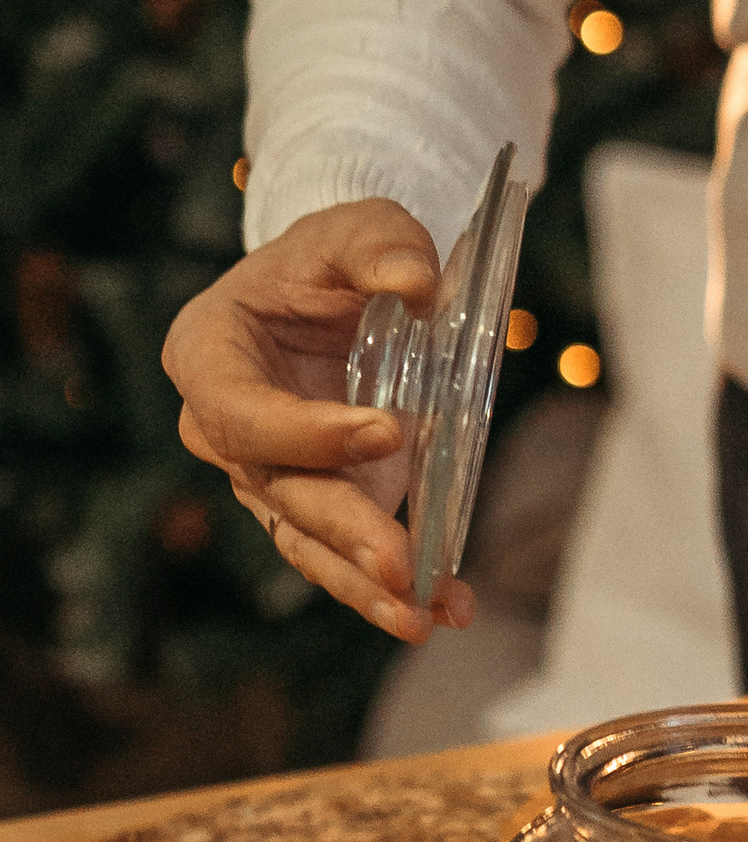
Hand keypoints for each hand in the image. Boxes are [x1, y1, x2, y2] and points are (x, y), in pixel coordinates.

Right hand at [163, 199, 472, 646]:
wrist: (341, 287)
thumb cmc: (334, 255)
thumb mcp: (359, 227)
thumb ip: (382, 246)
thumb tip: (416, 284)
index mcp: (209, 351)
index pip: (240, 408)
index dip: (304, 431)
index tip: (387, 433)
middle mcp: (224, 424)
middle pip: (276, 488)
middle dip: (341, 530)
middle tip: (400, 562)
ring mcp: (267, 472)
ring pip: (305, 540)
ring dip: (362, 585)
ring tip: (423, 615)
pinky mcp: (315, 502)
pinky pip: (340, 555)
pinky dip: (388, 587)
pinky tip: (445, 608)